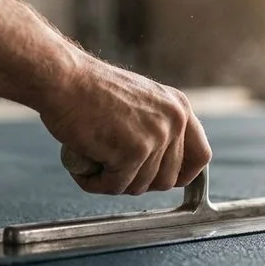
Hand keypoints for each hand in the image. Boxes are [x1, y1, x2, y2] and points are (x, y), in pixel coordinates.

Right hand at [39, 58, 211, 194]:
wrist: (64, 79)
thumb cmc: (89, 90)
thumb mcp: (139, 101)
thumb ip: (157, 126)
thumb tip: (163, 165)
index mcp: (179, 107)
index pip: (201, 156)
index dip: (183, 176)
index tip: (162, 182)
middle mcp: (174, 121)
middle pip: (168, 179)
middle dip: (138, 182)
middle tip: (111, 169)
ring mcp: (155, 137)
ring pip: (140, 186)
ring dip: (113, 182)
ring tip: (92, 163)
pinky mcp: (133, 152)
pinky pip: (116, 187)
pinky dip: (95, 184)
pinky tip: (83, 168)